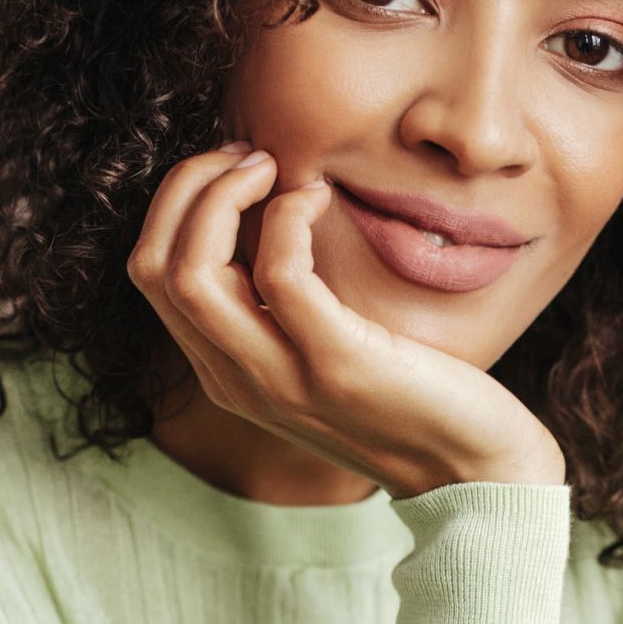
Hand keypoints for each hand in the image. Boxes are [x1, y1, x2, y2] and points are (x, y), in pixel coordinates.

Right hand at [126, 144, 566, 499]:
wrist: (473, 468)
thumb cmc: (408, 392)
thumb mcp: (323, 348)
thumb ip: (281, 305)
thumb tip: (267, 212)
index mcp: (224, 371)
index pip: (149, 272)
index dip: (177, 202)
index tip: (234, 167)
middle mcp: (236, 380)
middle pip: (154, 266)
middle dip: (188, 186)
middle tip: (249, 155)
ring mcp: (281, 379)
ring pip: (191, 273)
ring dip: (223, 195)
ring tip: (274, 167)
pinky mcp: (337, 365)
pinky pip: (279, 275)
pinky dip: (288, 217)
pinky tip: (320, 197)